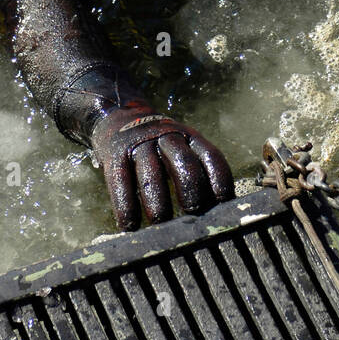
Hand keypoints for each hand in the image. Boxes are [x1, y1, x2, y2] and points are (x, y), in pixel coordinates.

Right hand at [91, 105, 233, 230]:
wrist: (118, 114)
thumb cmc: (158, 144)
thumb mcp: (180, 145)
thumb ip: (195, 169)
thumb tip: (213, 213)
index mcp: (188, 136)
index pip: (210, 156)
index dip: (219, 180)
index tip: (223, 204)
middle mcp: (167, 137)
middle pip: (183, 162)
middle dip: (190, 191)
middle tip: (193, 216)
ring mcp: (140, 143)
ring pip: (151, 173)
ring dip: (158, 202)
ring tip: (161, 225)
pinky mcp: (115, 153)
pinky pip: (120, 180)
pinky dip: (125, 205)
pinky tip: (130, 225)